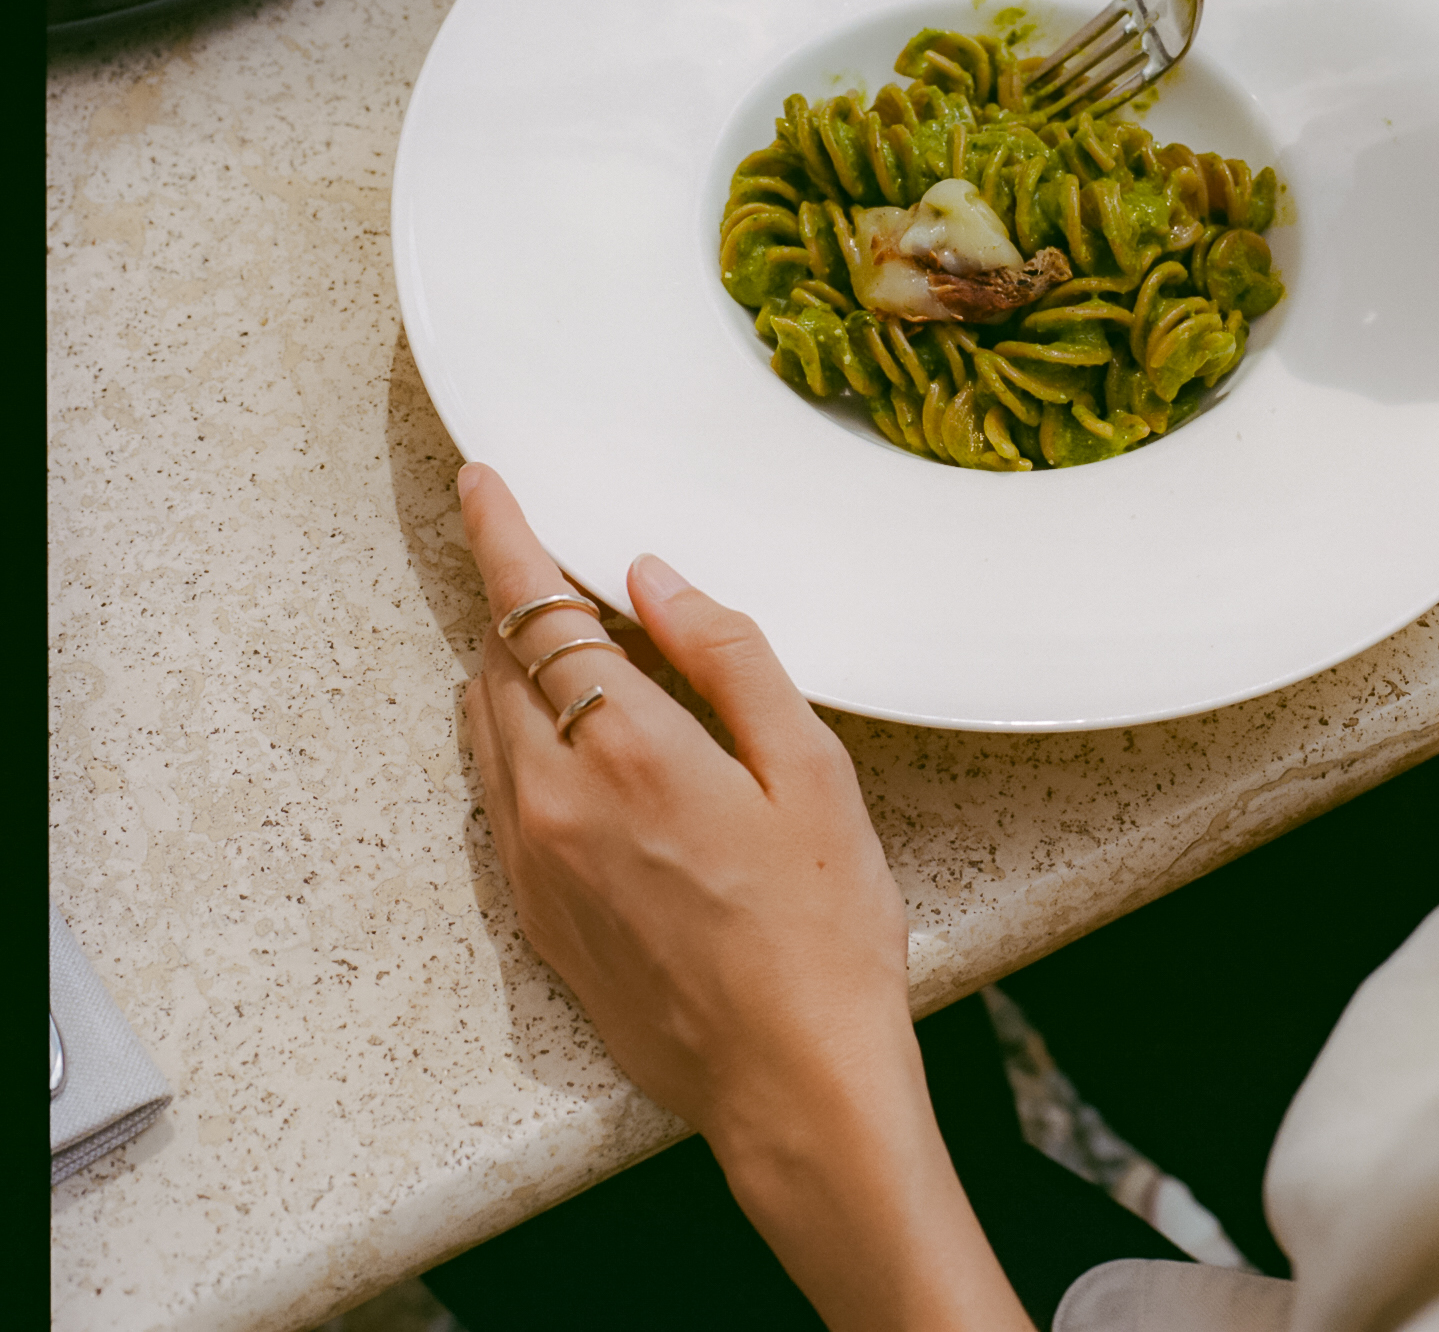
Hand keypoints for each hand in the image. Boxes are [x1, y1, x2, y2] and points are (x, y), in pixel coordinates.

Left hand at [459, 465, 1027, 1331]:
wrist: (793, 1086)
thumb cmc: (824, 931)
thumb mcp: (812, 773)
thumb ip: (728, 658)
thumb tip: (655, 579)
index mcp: (630, 753)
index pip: (536, 613)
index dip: (503, 537)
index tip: (483, 483)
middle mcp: (557, 804)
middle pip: (498, 664)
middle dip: (520, 602)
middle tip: (567, 568)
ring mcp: (535, 867)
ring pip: (487, 731)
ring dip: (516, 672)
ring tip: (581, 652)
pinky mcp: (536, 918)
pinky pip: (498, 798)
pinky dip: (520, 744)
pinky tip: (585, 750)